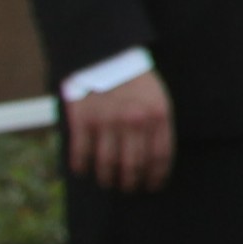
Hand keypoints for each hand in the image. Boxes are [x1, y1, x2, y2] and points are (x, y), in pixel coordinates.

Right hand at [66, 67, 177, 193]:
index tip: (152, 187)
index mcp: (157, 115)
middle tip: (129, 188)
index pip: (160, 157)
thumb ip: (158, 126)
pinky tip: (83, 171)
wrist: (106, 54)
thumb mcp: (158, 98)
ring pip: (108, 164)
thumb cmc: (136, 81)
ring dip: (108, 179)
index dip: (156, 176)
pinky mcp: (83, 119)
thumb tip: (156, 161)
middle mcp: (134, 121)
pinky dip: (82, 166)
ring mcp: (107, 121)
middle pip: (134, 165)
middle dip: (132, 182)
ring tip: (109, 183)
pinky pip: (82, 152)